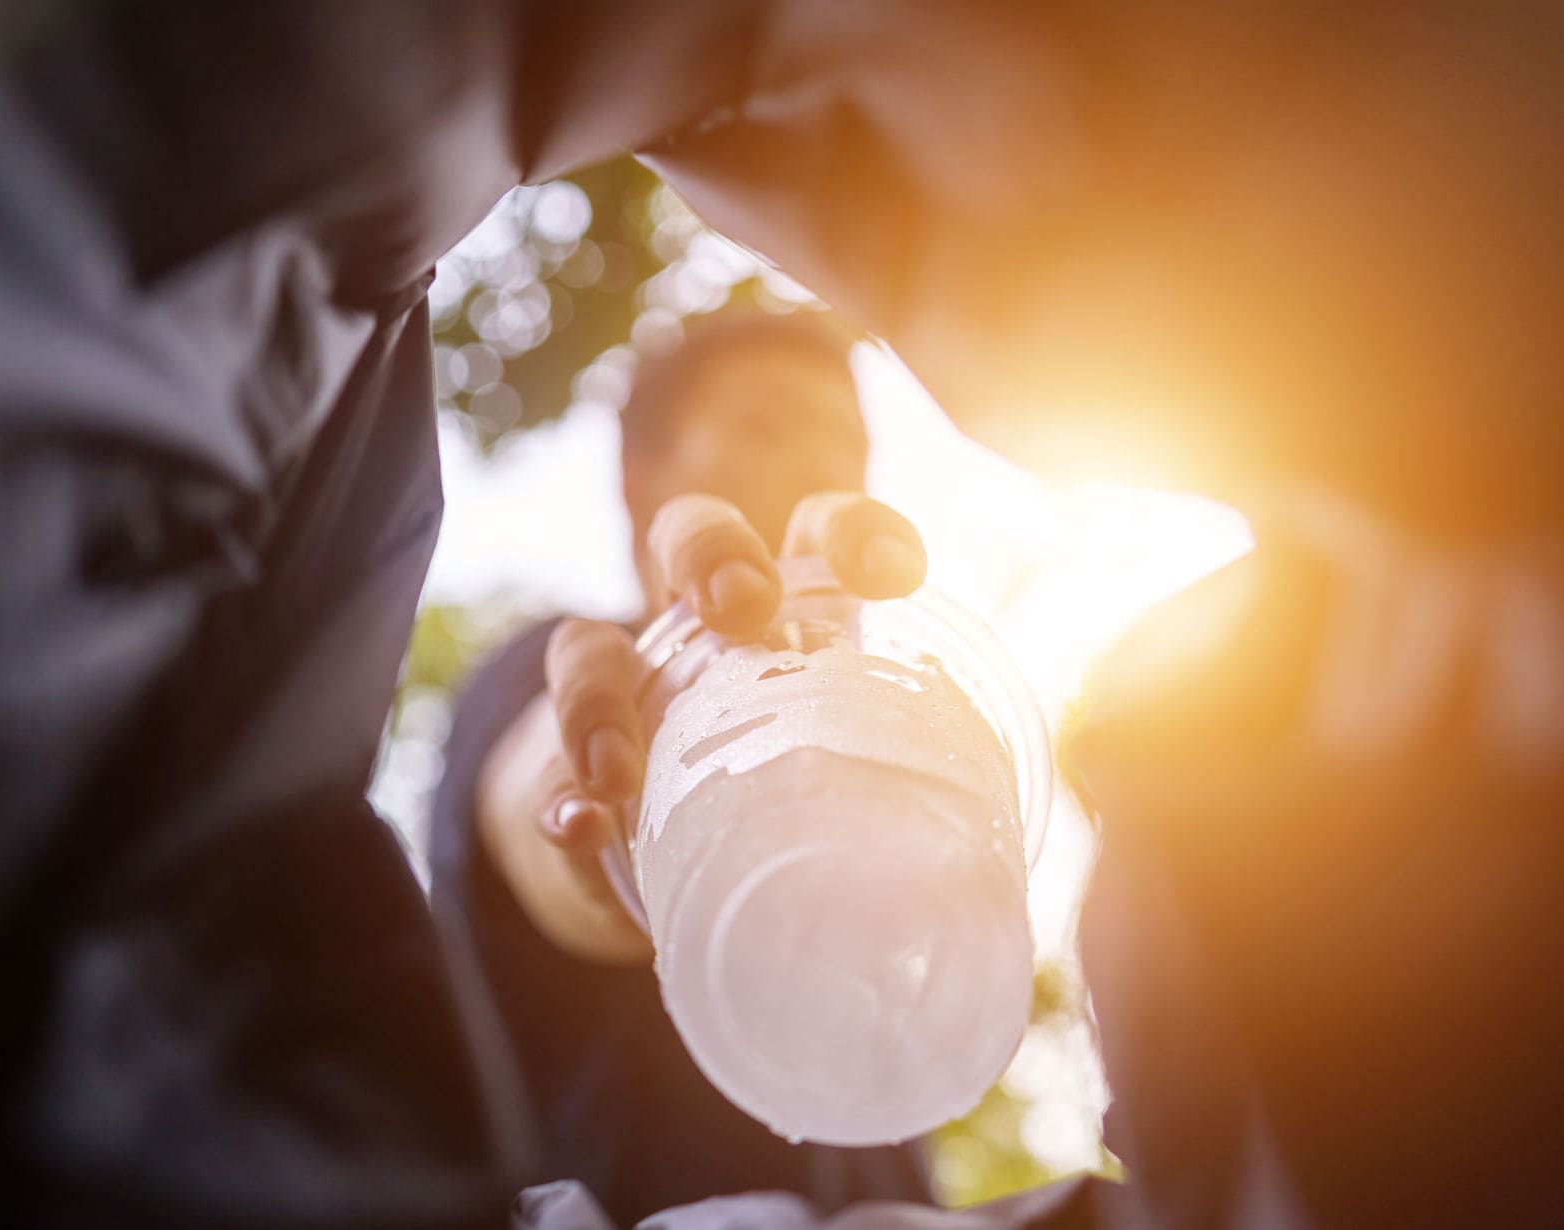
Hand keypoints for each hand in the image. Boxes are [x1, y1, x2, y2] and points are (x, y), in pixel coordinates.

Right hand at [476, 491, 926, 962]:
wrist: (662, 865)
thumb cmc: (787, 800)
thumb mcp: (850, 782)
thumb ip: (906, 796)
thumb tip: (1019, 868)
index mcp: (785, 613)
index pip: (818, 532)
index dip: (855, 531)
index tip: (897, 575)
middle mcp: (692, 631)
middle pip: (687, 537)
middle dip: (712, 556)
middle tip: (745, 610)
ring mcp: (615, 698)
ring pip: (583, 647)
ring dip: (599, 698)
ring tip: (622, 771)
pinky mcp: (560, 779)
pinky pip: (544, 779)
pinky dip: (559, 801)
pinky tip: (585, 827)